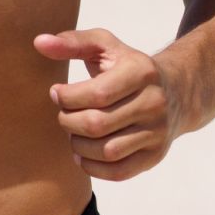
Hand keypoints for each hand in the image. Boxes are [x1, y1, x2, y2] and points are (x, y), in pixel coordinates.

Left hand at [33, 28, 180, 180]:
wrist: (175, 90)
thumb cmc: (127, 66)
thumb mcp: (104, 45)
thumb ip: (72, 42)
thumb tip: (39, 42)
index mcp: (141, 72)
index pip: (97, 94)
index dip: (67, 97)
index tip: (56, 93)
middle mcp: (154, 103)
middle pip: (98, 125)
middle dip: (68, 122)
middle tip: (63, 115)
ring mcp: (157, 132)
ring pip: (107, 152)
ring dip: (78, 145)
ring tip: (73, 133)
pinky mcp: (154, 155)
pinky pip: (119, 172)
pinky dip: (93, 167)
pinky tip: (83, 153)